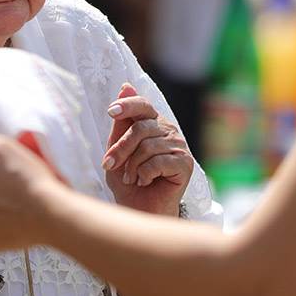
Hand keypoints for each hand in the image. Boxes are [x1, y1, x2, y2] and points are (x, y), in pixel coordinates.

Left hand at [102, 84, 192, 215]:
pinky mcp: (185, 164)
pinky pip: (158, 162)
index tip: (111, 112)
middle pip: (140, 128)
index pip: (143, 105)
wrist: (140, 210)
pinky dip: (144, 174)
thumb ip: (121, 123)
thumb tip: (126, 85)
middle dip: (120, 149)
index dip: (128, 105)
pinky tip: (144, 181)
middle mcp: (168, 131)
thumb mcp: (117, 150)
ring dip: (132, 166)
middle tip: (109, 165)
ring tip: (131, 178)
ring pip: (147, 147)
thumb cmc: (128, 181)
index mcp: (152, 123)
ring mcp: (179, 146)